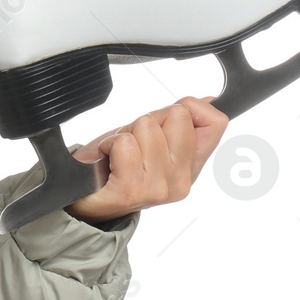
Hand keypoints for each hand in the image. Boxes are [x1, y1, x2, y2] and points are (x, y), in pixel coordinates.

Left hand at [64, 95, 229, 225]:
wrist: (84, 198)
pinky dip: (109, 144)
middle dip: (149, 120)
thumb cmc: (116, 167)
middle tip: (132, 143)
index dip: (191, 107)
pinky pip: (125, 143)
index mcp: (191, 167)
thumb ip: (177, 124)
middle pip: (177, 115)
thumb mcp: (151, 141)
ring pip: (148, 126)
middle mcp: (181, 180)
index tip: (165, 121)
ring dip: (125, 133)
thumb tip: (208, 101)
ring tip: (117, 153)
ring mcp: (159, 187)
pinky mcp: (132, 189)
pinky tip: (107, 160)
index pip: (216, 122)